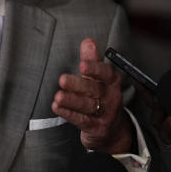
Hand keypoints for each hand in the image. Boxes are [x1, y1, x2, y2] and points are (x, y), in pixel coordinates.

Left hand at [53, 39, 131, 153]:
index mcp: (112, 82)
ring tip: (58, 96)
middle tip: (62, 80)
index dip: (94, 68)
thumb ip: (92, 60)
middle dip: (78, 84)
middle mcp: (110, 97)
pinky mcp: (96, 128)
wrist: (113, 130)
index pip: (105, 73)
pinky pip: (82, 120)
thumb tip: (87, 41)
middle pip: (94, 89)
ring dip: (71, 100)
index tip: (82, 65)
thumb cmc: (102, 98)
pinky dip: (68, 113)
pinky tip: (57, 107)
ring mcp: (105, 114)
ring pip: (87, 106)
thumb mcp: (99, 79)